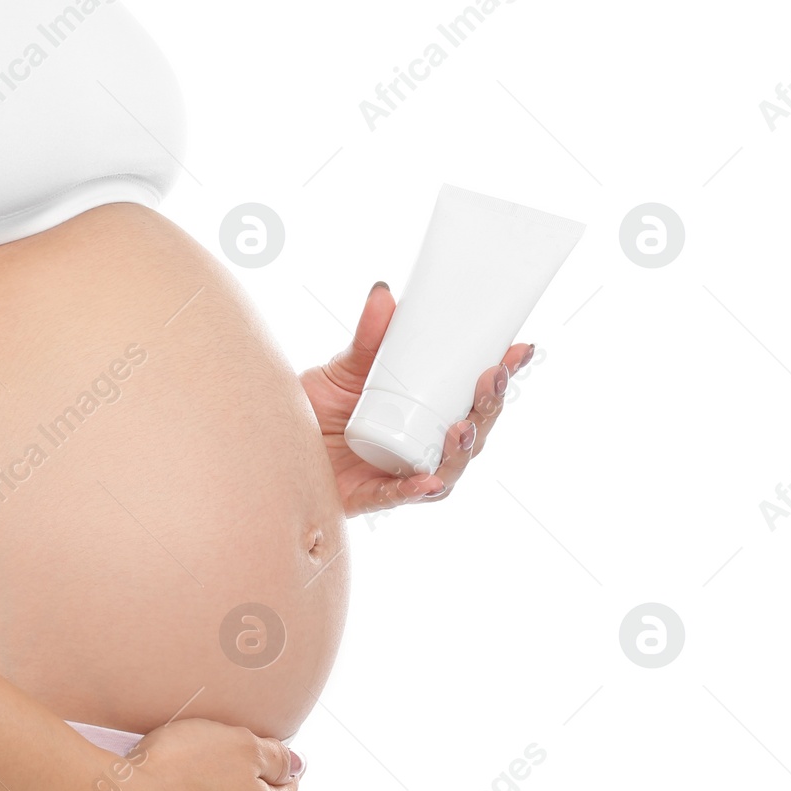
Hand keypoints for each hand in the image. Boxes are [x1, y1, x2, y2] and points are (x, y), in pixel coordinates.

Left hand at [300, 281, 532, 517]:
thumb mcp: (345, 368)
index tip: (521, 349)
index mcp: (424, 417)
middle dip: (488, 411)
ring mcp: (397, 476)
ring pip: (446, 473)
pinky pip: (396, 498)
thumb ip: (368, 336)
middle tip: (491, 382)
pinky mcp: (366, 498)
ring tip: (463, 428)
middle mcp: (418, 449)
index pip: (473, 400)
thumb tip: (384, 292)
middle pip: (470, 437)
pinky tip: (428, 480)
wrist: (269, 439)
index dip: (502, 379)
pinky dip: (414, 491)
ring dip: (462, 452)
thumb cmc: (314, 409)